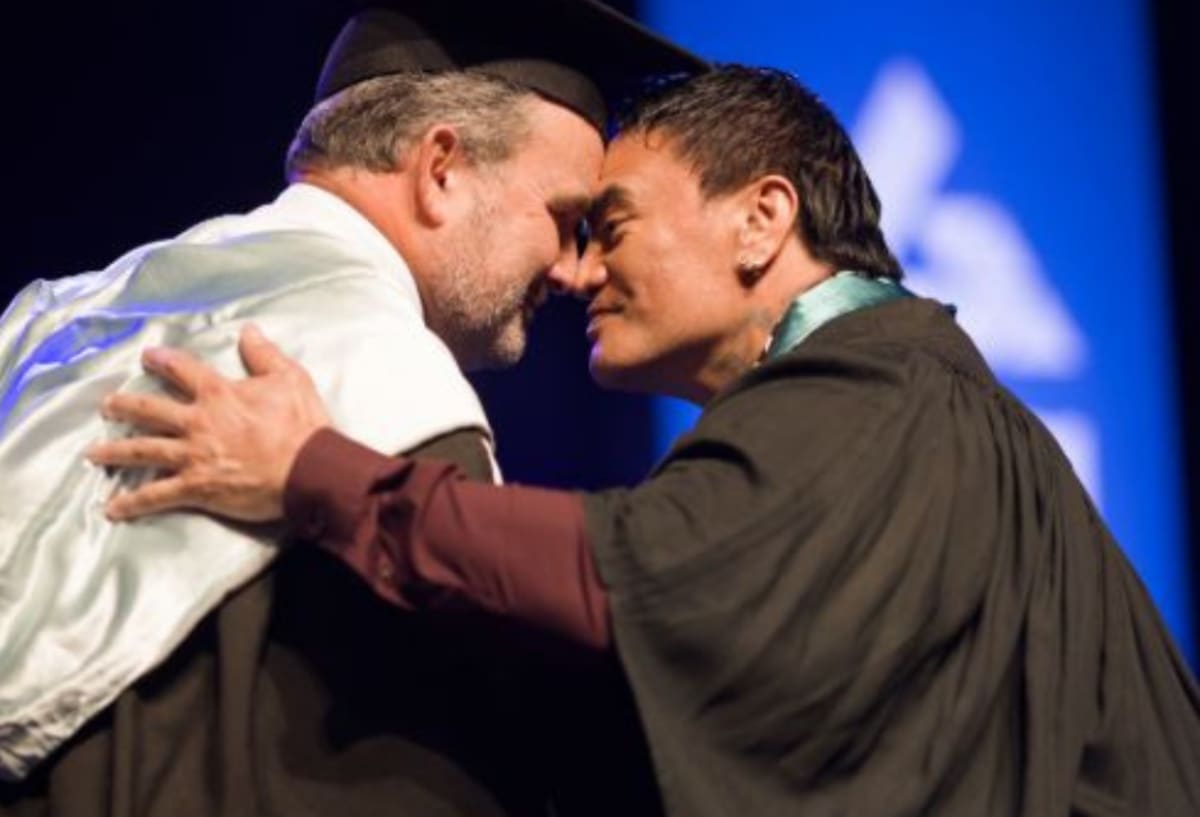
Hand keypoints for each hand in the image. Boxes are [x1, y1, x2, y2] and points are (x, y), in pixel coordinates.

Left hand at [87, 324, 331, 521]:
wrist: (309, 469)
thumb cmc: (301, 425)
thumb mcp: (290, 379)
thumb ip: (264, 354)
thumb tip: (249, 331)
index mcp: (218, 394)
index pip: (182, 370)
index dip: (163, 361)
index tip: (148, 357)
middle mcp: (198, 422)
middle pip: (149, 411)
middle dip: (124, 407)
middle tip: (107, 406)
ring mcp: (193, 456)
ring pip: (142, 451)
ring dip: (115, 451)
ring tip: (94, 453)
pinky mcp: (196, 487)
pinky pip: (157, 495)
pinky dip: (133, 502)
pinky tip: (113, 508)